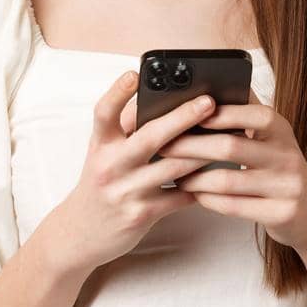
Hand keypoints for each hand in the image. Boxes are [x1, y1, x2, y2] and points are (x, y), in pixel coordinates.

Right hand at [46, 70, 223, 273]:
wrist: (79, 232)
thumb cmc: (100, 182)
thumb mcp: (102, 152)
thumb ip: (124, 129)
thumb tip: (160, 98)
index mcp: (100, 144)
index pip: (104, 113)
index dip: (117, 92)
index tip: (135, 74)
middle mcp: (110, 165)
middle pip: (149, 137)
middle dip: (182, 117)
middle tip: (208, 102)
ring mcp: (125, 191)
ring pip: (172, 167)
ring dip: (201, 152)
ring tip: (226, 137)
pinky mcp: (140, 215)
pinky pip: (178, 197)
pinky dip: (199, 186)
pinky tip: (217, 175)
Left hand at [155, 100, 306, 253]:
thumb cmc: (279, 166)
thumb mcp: (272, 137)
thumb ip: (246, 114)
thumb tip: (209, 87)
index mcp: (282, 130)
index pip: (253, 114)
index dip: (221, 114)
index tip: (188, 114)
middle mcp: (288, 156)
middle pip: (231, 147)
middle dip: (192, 146)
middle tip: (165, 147)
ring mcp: (287, 187)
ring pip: (228, 181)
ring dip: (194, 178)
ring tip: (174, 174)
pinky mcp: (281, 214)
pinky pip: (234, 206)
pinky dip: (208, 199)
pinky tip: (194, 193)